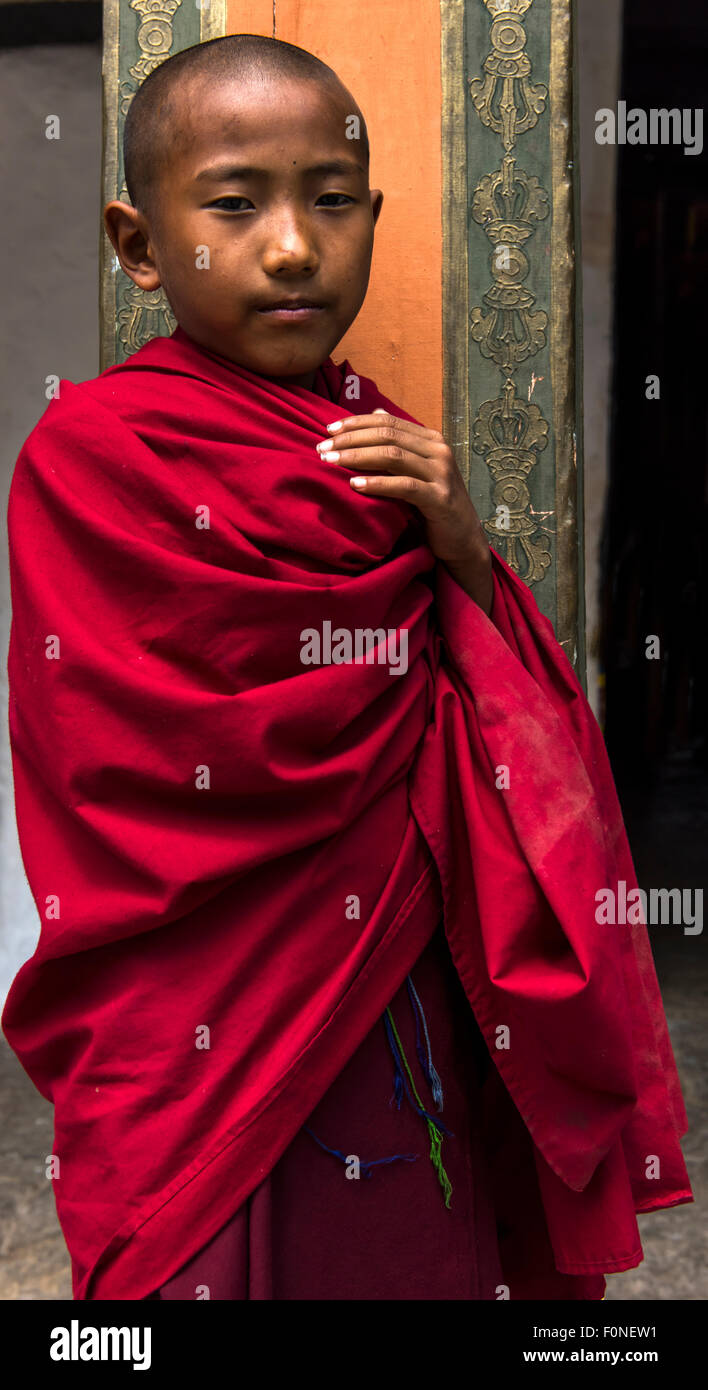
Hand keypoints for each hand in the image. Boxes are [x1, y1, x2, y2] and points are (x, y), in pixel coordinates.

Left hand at [315, 409, 492, 613]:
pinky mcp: (440, 498)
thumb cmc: (432, 504)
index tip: (327, 430)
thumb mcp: (416, 469)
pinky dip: (377, 484)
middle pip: (387, 435)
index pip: (388, 421)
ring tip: (331, 462)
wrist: (462, 537)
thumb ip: (399, 443)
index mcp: (431, 439)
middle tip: (322, 448)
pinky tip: (354, 485)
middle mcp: (439, 450)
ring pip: (393, 456)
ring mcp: (441, 473)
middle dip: (350, 440)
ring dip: (357, 457)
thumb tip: (375, 412)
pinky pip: (404, 486)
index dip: (356, 423)